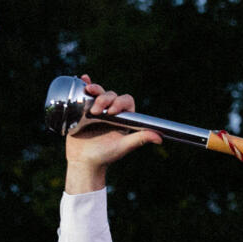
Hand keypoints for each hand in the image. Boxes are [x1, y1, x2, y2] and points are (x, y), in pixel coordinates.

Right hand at [63, 77, 156, 192]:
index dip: (120, 102)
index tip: (112, 112)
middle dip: (104, 99)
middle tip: (96, 112)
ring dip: (95, 88)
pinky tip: (83, 79)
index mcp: (123, 117)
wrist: (84, 162)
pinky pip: (84, 93)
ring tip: (88, 91)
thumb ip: (139, 139)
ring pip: (98, 92)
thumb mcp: (123, 147)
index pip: (126, 101)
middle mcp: (110, 111)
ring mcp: (96, 108)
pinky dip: (84, 84)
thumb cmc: (105, 156)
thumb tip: (159, 138)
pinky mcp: (83, 109)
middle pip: (111, 95)